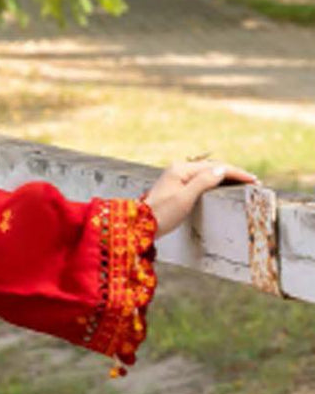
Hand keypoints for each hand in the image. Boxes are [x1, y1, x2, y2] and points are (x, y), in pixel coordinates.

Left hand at [144, 158, 260, 237]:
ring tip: (243, 182)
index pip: (215, 167)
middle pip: (212, 167)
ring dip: (225, 176)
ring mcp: (177, 177)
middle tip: (253, 181)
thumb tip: (222, 169)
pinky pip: (200, 180)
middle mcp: (179, 169)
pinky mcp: (176, 186)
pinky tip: (223, 185)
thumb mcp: (184, 199)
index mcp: (181, 169)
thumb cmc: (161, 215)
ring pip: (207, 173)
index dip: (236, 173)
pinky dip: (215, 181)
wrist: (138, 226)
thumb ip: (203, 183)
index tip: (253, 180)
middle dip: (233, 173)